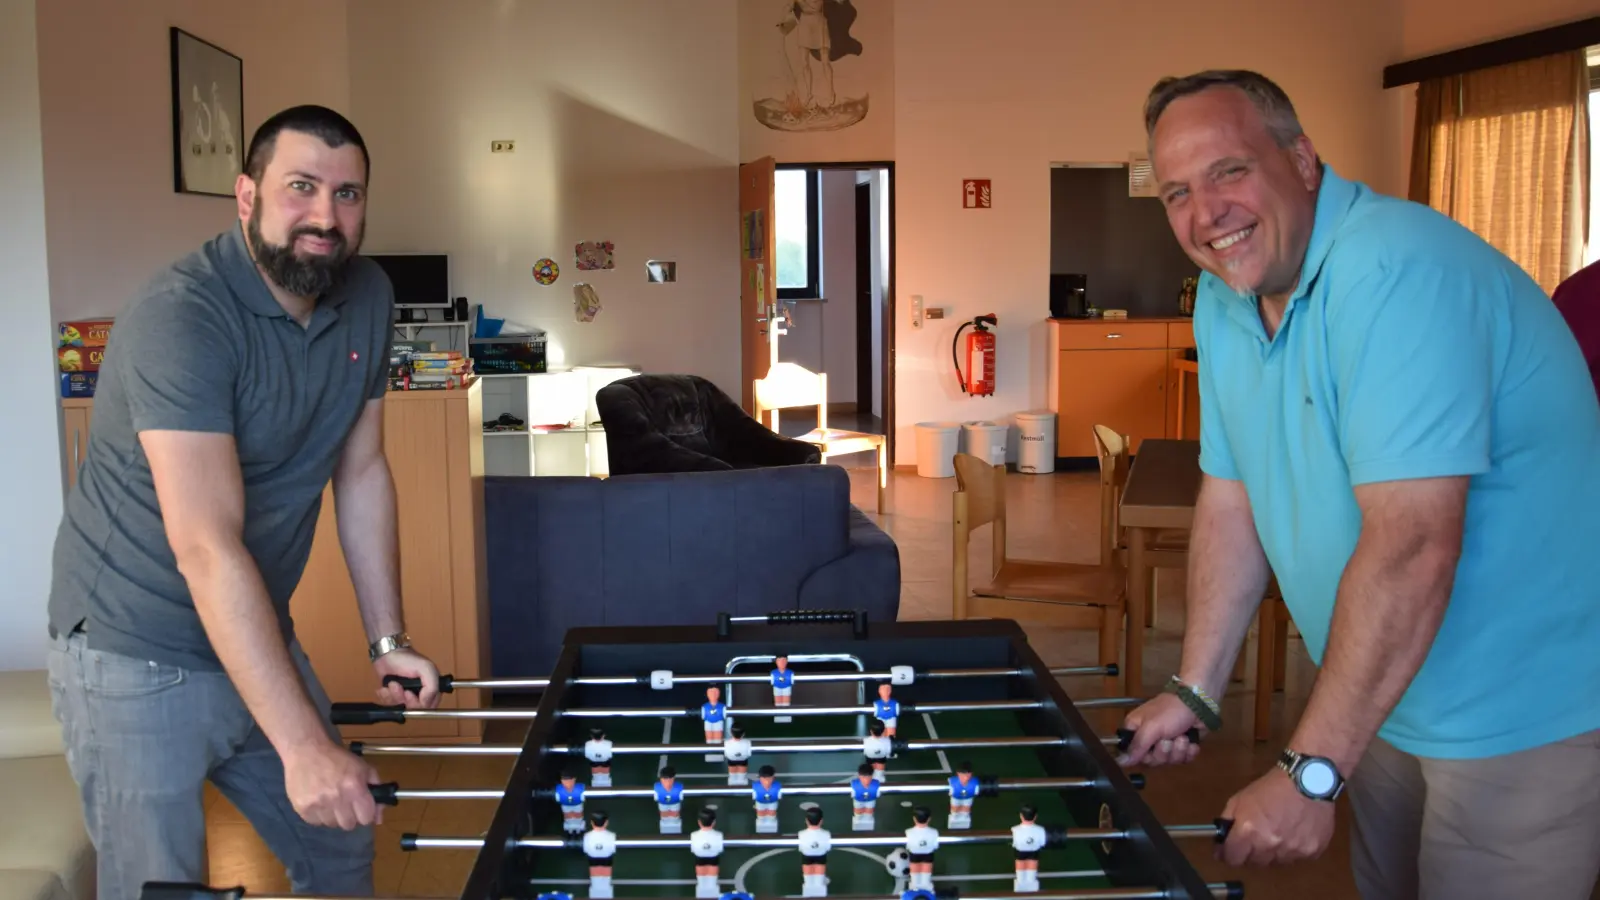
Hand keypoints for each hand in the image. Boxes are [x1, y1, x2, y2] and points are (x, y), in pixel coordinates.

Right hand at [283, 740, 383, 829]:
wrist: (306, 750)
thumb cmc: (337, 758)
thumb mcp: (363, 767)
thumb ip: (377, 790)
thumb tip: (379, 818)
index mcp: (354, 787)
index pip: (366, 818)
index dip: (366, 814)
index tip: (362, 809)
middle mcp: (336, 798)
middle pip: (349, 825)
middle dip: (350, 817)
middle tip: (346, 805)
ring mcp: (318, 804)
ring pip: (332, 825)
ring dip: (334, 816)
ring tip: (330, 801)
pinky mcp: (303, 808)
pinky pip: (316, 823)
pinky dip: (319, 816)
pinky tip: (318, 802)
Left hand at [373, 647, 440, 708]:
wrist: (386, 654)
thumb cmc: (406, 658)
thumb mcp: (425, 668)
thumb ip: (432, 686)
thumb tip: (426, 702)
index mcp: (431, 687)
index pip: (430, 705)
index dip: (419, 704)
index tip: (408, 693)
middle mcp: (420, 693)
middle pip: (414, 708)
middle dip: (402, 698)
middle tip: (397, 686)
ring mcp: (406, 695)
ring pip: (401, 707)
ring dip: (393, 696)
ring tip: (390, 684)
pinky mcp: (394, 696)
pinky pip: (390, 705)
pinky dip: (385, 697)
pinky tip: (384, 688)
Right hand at [1116, 693, 1204, 766]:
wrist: (1199, 703)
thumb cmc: (1171, 712)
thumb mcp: (1151, 728)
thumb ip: (1136, 746)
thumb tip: (1121, 762)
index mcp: (1136, 730)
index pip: (1131, 754)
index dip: (1141, 756)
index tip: (1149, 750)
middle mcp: (1149, 738)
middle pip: (1151, 760)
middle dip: (1163, 752)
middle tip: (1168, 739)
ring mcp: (1167, 743)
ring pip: (1169, 761)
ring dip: (1178, 750)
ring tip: (1183, 737)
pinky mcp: (1183, 747)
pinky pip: (1183, 760)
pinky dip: (1189, 751)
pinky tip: (1191, 742)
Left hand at [1216, 767, 1336, 866]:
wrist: (1309, 780)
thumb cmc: (1270, 788)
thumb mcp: (1239, 799)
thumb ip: (1227, 822)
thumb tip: (1220, 842)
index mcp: (1248, 831)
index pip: (1232, 859)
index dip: (1228, 854)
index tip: (1229, 850)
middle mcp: (1269, 845)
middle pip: (1254, 863)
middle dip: (1250, 853)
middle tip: (1255, 837)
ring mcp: (1292, 851)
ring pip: (1276, 862)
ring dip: (1272, 852)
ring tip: (1278, 832)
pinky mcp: (1311, 852)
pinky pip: (1296, 859)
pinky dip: (1293, 850)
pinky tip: (1295, 833)